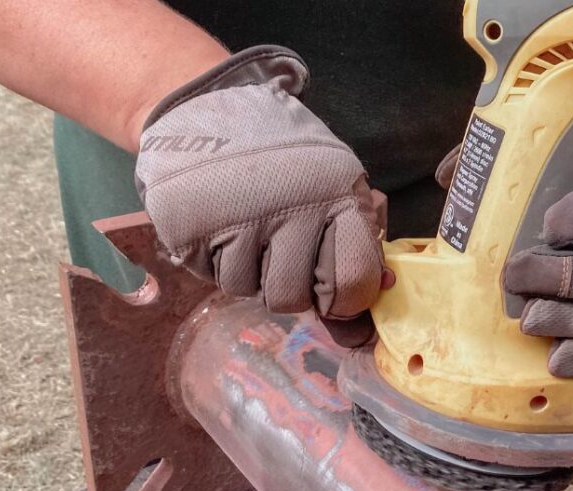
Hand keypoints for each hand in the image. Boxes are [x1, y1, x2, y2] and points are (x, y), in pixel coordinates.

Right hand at [134, 46, 385, 346]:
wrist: (208, 108)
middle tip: (283, 260)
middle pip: (296, 297)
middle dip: (291, 292)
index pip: (355, 278)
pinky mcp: (195, 227)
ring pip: (251, 291)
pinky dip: (217, 262)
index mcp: (339, 193)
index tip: (333, 294)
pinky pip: (213, 276)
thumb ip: (359, 240)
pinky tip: (221, 227)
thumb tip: (377, 300)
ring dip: (250, 275)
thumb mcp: (335, 182)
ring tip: (247, 233)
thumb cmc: (284, 159)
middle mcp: (295, 205)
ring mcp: (242, 217)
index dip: (345, 300)